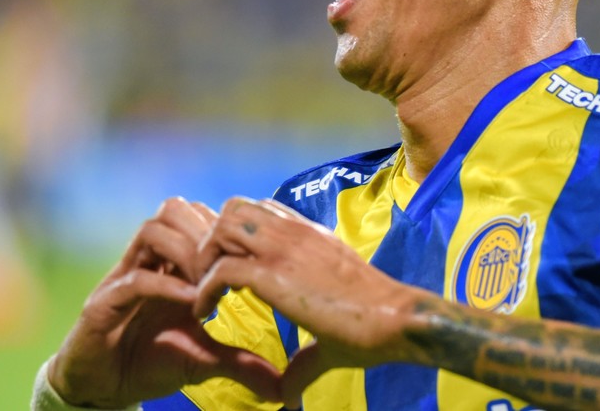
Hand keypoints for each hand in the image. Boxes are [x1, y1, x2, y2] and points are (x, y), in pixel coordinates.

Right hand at [50, 198, 281, 407]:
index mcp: (173, 265)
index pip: (199, 218)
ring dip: (186, 251)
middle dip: (207, 233)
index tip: (250, 258)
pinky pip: (134, 279)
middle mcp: (148, 262)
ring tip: (207, 284)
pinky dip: (166, 286)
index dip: (226, 231)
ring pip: (152, 230)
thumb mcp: (204, 359)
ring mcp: (124, 277)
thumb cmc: (152, 361)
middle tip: (227, 267)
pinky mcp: (103, 303)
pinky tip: (191, 303)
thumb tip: (281, 388)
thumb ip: (240, 363)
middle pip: (175, 210)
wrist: (104, 388)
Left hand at [192, 197, 432, 407]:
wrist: (395, 320)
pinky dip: (204, 289)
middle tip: (210, 278)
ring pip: (223, 226)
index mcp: (309, 237)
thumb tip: (289, 397)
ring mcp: (284, 249)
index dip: (237, 237)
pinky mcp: (274, 273)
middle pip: (234, 208)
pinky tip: (204, 314)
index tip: (229, 273)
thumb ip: (303, 360)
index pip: (261, 210)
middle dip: (213, 240)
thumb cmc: (372, 328)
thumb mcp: (328, 334)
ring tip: (206, 293)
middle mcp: (294, 233)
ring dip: (205, 258)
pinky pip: (221, 268)